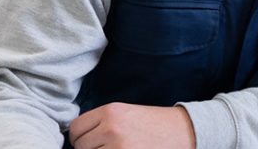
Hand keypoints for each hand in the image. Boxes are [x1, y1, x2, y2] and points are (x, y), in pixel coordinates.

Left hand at [67, 102, 195, 148]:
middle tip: (105, 147)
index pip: (75, 129)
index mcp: (110, 112)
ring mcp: (119, 148)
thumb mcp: (124, 113)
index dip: (78, 138)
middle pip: (81, 146)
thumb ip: (99, 122)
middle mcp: (112, 128)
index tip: (86, 142)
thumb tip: (75, 138)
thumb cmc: (152, 124)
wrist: (182, 131)